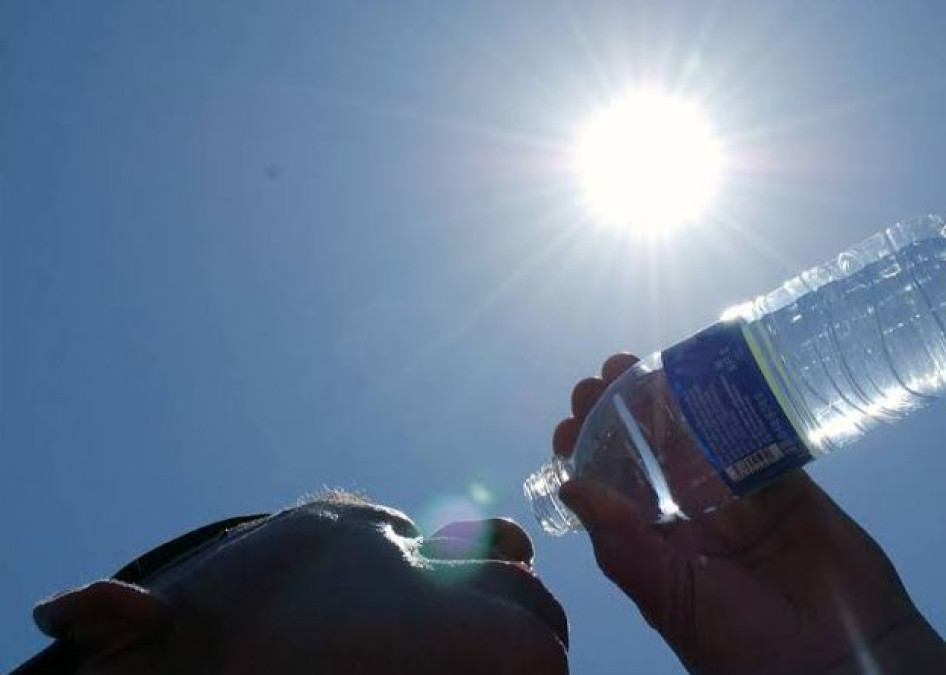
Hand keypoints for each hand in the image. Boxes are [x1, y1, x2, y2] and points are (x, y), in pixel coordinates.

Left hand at [554, 353, 945, 674]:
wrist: (845, 665)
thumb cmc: (745, 646)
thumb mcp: (670, 599)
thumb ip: (621, 545)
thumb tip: (570, 487)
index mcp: (657, 548)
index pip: (611, 492)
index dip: (588, 455)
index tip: (568, 423)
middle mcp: (691, 517)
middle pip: (648, 454)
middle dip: (620, 414)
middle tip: (599, 378)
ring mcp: (737, 498)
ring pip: (695, 437)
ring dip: (666, 401)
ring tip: (638, 365)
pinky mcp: (784, 483)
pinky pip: (753, 436)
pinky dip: (731, 406)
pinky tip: (706, 376)